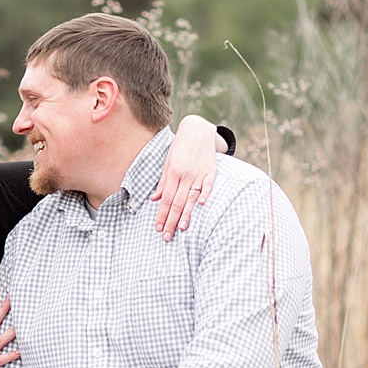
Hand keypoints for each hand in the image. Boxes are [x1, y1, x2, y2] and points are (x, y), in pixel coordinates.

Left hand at [152, 113, 220, 239]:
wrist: (197, 131)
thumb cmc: (180, 148)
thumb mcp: (168, 163)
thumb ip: (163, 182)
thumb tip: (155, 199)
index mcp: (173, 173)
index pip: (166, 199)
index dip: (162, 215)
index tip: (159, 228)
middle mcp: (185, 175)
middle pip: (177, 202)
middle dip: (171, 221)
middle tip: (167, 236)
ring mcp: (199, 173)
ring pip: (191, 197)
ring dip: (187, 214)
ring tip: (182, 228)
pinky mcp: (211, 171)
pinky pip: (208, 185)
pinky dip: (205, 194)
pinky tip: (202, 205)